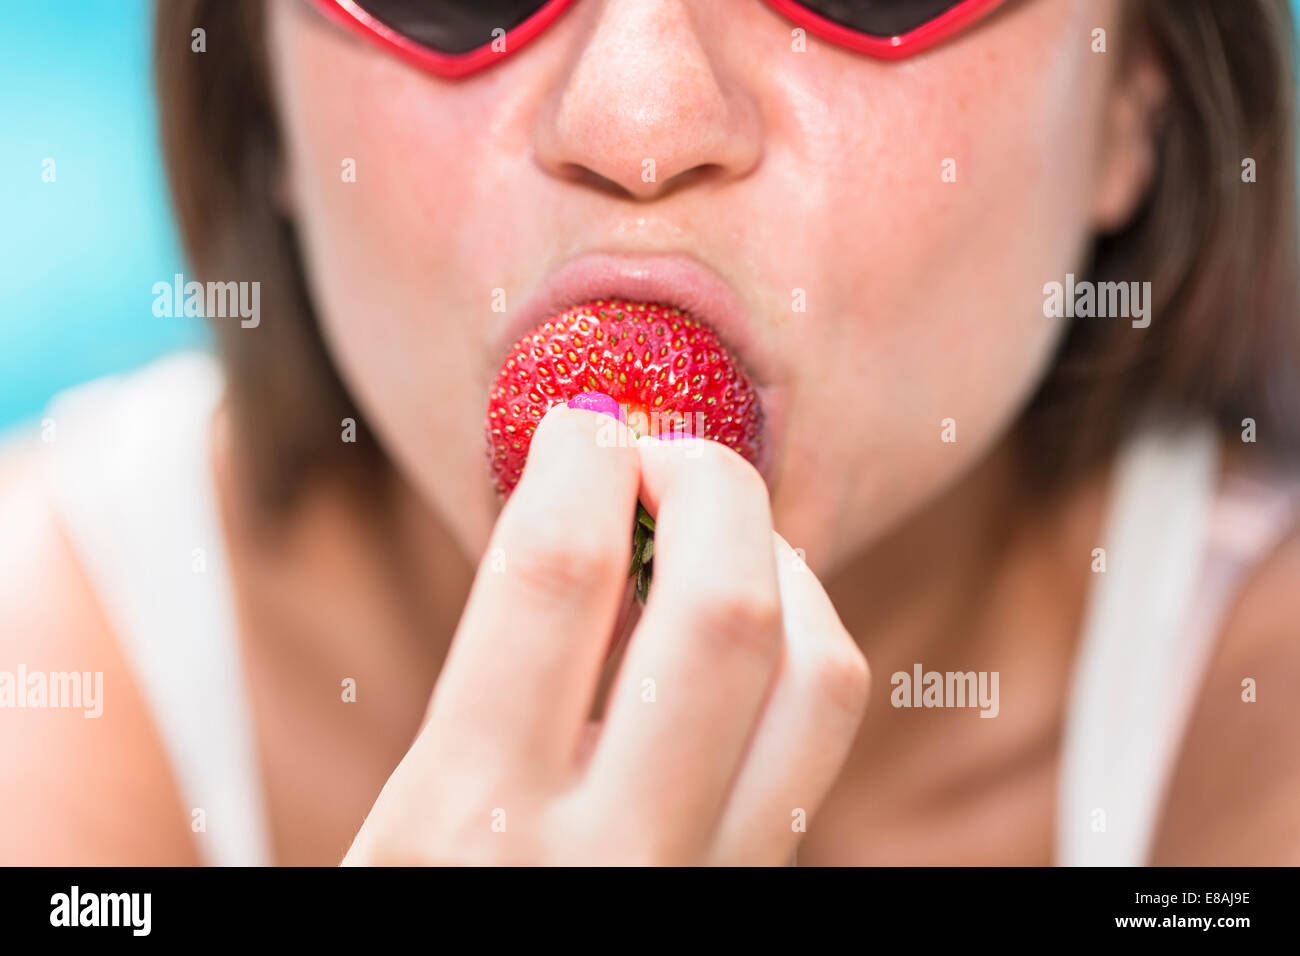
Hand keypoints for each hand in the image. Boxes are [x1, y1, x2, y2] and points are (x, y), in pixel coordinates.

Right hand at [342, 404, 868, 864]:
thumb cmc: (435, 904)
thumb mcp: (412, 816)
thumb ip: (499, 682)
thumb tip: (593, 508)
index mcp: (467, 828)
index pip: (551, 579)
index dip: (577, 461)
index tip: (579, 425)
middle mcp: (609, 860)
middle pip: (722, 608)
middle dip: (706, 482)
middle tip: (665, 454)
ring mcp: (713, 885)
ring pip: (820, 672)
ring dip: (782, 561)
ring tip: (719, 536)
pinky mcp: (767, 892)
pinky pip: (824, 739)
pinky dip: (805, 641)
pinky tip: (752, 623)